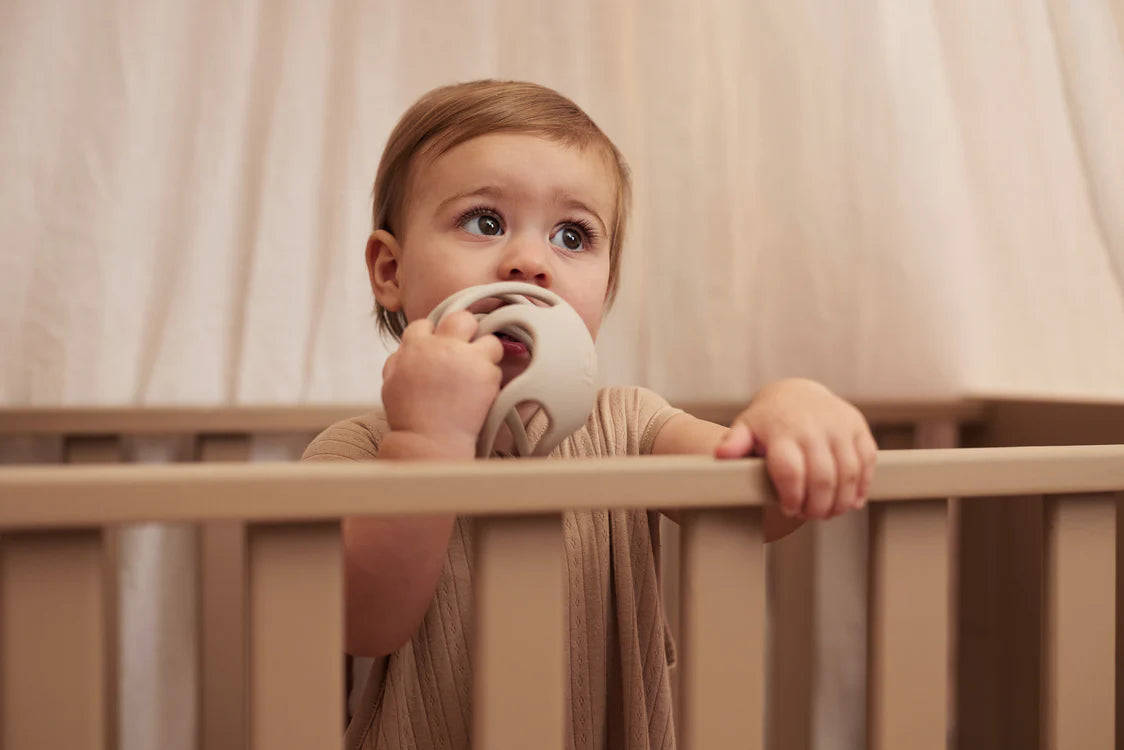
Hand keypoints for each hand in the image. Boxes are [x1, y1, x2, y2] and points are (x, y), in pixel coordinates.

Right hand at [381, 310, 503, 455]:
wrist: (429, 441)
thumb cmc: (409, 417)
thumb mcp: (390, 383)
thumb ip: (398, 360)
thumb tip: (406, 349)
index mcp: (416, 346)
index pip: (426, 324)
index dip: (433, 335)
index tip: (438, 348)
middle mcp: (442, 346)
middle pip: (461, 318)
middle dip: (465, 329)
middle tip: (466, 349)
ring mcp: (467, 358)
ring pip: (489, 339)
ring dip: (486, 353)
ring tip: (478, 373)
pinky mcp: (487, 374)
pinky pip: (496, 366)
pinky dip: (491, 378)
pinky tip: (481, 393)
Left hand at [714, 378, 876, 519]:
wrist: (798, 394)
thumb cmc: (769, 421)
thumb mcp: (746, 428)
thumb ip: (734, 443)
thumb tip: (721, 454)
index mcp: (783, 431)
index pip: (790, 471)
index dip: (792, 497)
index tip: (788, 509)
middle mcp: (813, 427)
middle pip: (822, 478)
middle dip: (817, 506)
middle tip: (809, 515)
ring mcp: (839, 426)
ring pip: (849, 473)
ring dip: (840, 501)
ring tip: (828, 512)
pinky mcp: (858, 428)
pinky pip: (868, 461)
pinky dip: (863, 486)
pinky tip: (851, 501)